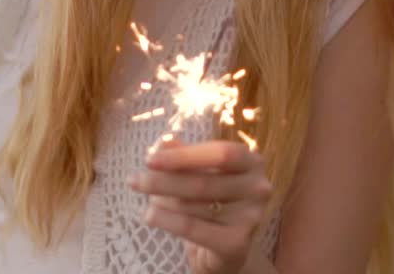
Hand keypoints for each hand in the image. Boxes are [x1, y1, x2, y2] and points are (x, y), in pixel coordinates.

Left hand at [129, 139, 272, 273]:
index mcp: (252, 162)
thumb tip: (164, 142)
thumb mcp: (200, 174)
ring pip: (194, 205)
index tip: (150, 159)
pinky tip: (149, 215)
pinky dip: (167, 220)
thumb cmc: (212, 204)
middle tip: (134, 181)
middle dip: (163, 181)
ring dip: (163, 201)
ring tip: (149, 200)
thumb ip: (186, 157)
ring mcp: (251, 216)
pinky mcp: (238, 243)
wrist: (224, 250)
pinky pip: (193, 228)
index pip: (220, 153)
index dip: (184, 156)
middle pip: (203, 181)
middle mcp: (259, 187)